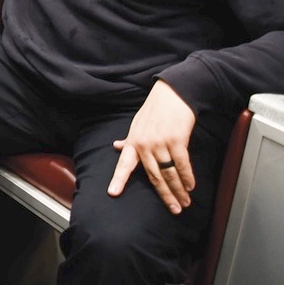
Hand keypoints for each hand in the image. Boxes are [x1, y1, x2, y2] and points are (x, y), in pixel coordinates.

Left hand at [108, 80, 196, 213]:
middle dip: (165, 195)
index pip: (124, 164)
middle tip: (174, 209)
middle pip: (154, 176)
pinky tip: (191, 186)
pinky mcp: (176, 140)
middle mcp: (144, 144)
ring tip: (185, 202)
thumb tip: (116, 146)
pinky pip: (182, 165)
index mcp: (134, 142)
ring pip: (169, 173)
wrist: (173, 94)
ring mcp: (160, 143)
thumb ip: (129, 139)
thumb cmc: (155, 110)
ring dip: (179, 190)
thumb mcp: (137, 124)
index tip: (112, 193)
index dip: (118, 179)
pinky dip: (187, 177)